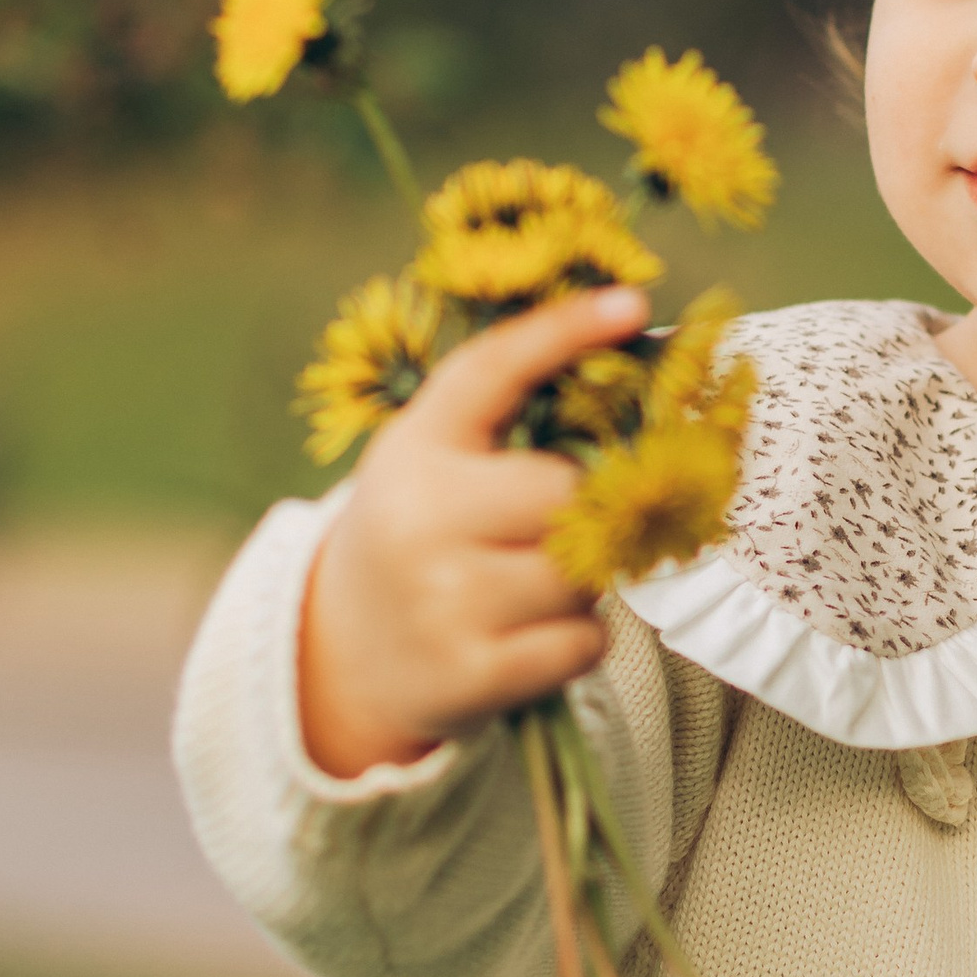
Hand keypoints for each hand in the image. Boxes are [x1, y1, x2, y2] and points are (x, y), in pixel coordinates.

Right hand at [297, 283, 649, 778]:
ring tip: (525, 584)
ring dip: (581, 579)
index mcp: (414, 449)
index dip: (564, 330)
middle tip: (544, 527)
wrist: (345, 655)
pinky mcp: (470, 675)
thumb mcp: (434, 460)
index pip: (492, 369)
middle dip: (580, 509)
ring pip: (584, 572)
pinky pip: (585, 642)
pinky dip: (574, 640)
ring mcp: (442, 602)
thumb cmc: (422, 535)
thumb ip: (507, 413)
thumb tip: (626, 340)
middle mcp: (418, 519)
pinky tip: (524, 636)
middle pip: (566, 492)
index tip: (630, 302)